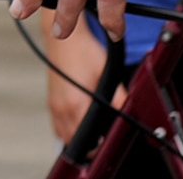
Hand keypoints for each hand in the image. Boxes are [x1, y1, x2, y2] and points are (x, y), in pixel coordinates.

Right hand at [43, 21, 119, 141]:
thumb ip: (119, 96)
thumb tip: (130, 112)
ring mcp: (54, 105)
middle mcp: (62, 108)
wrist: (64, 38)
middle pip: (72, 141)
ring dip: (76, 138)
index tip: (106, 142)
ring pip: (63, 135)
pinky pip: (57, 125)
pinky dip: (67, 128)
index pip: (85, 140)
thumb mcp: (106, 73)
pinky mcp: (52, 101)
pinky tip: (79, 120)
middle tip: (102, 139)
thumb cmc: (84, 51)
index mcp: (76, 103)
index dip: (97, 146)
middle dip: (88, 145)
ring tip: (92, 132)